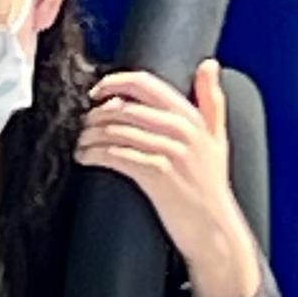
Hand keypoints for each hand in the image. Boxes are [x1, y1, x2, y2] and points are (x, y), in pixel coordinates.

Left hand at [75, 62, 260, 296]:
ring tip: (81, 143)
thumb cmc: (210, 187)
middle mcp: (182, 130)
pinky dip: (95, 154)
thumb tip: (209, 64)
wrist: (214, 232)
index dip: (113, 83)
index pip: (145, 84)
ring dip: (90, 136)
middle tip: (83, 125)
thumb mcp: (217, 139)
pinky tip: (85, 157)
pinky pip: (116, 154)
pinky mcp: (158, 175)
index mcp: (191, 117)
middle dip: (96, 115)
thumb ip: (211, 100)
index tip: (95, 93)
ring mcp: (171, 152)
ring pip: (116, 130)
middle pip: (124, 107)